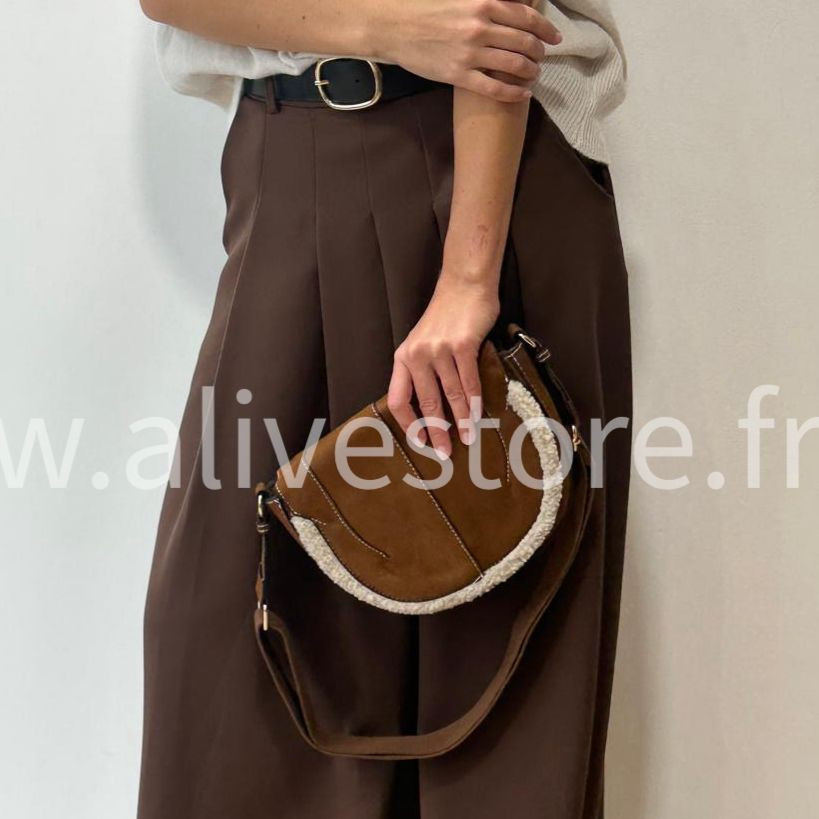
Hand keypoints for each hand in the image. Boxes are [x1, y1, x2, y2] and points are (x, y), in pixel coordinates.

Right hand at [377, 0, 561, 102]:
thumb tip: (513, 3)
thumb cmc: (426, 10)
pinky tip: (524, 94)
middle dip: (539, 52)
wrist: (396, 28)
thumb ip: (487, 3)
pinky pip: (495, 88)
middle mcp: (480, 28)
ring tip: (534, 75)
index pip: (526, 17)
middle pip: (524, 42)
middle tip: (542, 58)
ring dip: (530, 72)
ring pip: (513, 65)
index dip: (545, 29)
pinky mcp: (459, 76)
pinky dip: (514, 93)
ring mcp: (470, 54)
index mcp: (483, 4)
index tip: (554, 37)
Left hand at [387, 275, 499, 458]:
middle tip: (445, 452)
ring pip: (451, 396)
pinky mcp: (463, 346)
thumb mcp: (423, 343)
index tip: (420, 441)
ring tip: (467, 438)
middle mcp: (417, 355)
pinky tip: (478, 415)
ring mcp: (440, 350)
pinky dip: (475, 401)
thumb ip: (422, 371)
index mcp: (403, 357)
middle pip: (427, 404)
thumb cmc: (446, 316)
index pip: (399, 400)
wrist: (464, 285)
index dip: (409, 424)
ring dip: (461, 421)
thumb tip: (430, 408)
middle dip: (437, 432)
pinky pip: (469, 381)